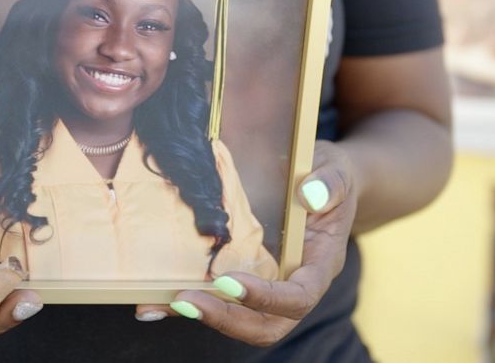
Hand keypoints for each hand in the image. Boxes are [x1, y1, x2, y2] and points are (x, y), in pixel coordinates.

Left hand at [135, 140, 357, 345]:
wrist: (323, 183)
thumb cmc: (329, 177)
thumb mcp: (335, 171)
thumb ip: (329, 182)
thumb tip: (312, 193)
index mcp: (321, 265)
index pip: (299, 297)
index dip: (266, 297)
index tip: (229, 282)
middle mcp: (296, 284)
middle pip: (268, 324)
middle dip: (228, 319)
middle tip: (187, 302)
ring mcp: (272, 286)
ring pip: (244, 321)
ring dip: (204, 316)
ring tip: (162, 305)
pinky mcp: (250, 279)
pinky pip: (225, 301)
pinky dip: (195, 304)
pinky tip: (159, 300)